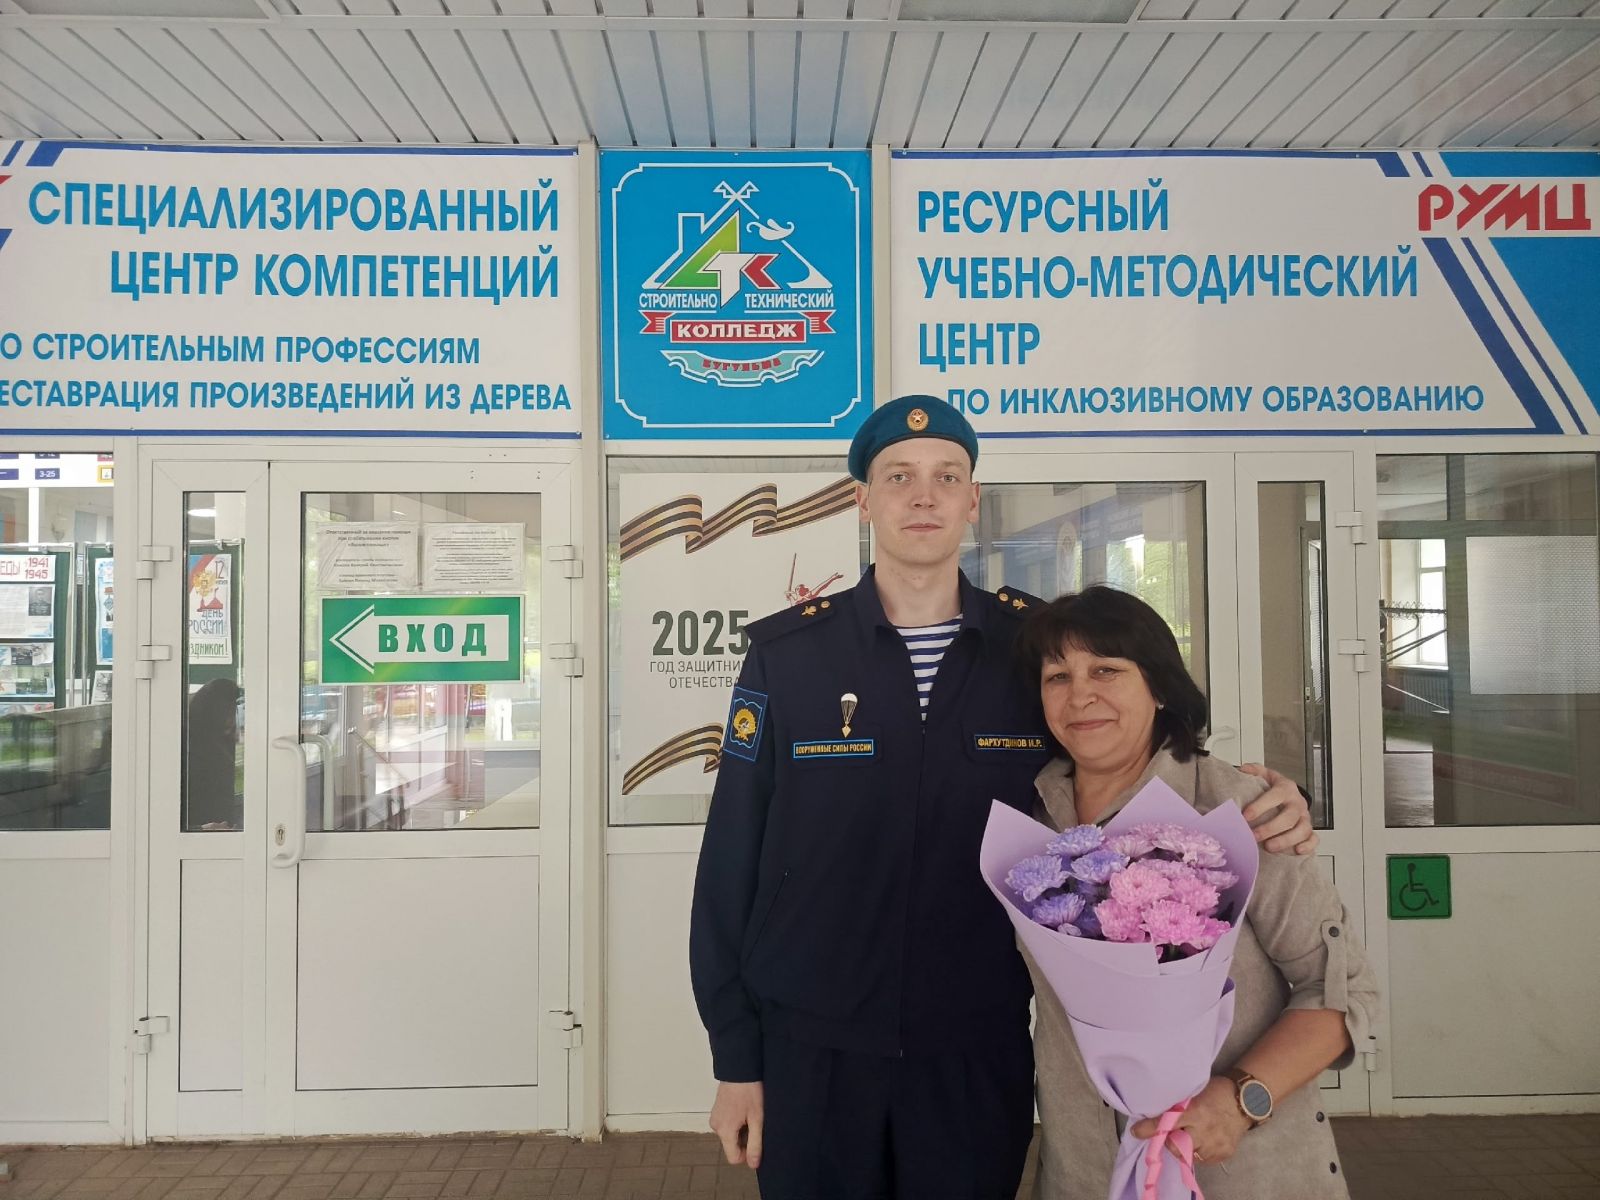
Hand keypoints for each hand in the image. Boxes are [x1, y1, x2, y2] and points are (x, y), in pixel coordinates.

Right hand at [709, 1080, 764, 1167]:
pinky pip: (726, 1125)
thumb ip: (755, 1144)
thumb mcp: (757, 1119)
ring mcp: (715, 1118)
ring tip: (749, 1113)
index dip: (747, 1153)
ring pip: (729, 1135)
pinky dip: (735, 1122)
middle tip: (754, 1121)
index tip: (756, 1139)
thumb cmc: (749, 1091)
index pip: (734, 1158)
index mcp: (724, 1131)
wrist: (739, 1068)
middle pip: (731, 1146)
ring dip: (740, 1130)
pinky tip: (743, 1108)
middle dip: (744, 1139)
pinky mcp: (716, 1111)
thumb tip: (753, 1164)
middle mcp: (716, 1127)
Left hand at [1131, 1076, 1251, 1166]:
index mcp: (1196, 1111)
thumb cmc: (1216, 1091)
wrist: (1246, 1100)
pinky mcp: (1224, 1154)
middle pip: (1176, 1147)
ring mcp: (1216, 1145)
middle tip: (1170, 1133)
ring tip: (1190, 1134)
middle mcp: (1206, 1130)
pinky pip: (1203, 1159)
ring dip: (1184, 1147)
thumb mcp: (1194, 1092)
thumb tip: (1154, 1111)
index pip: (1167, 1123)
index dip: (1149, 1128)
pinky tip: (1203, 1139)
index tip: (1136, 1131)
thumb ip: (1177, 1104)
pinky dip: (1199, 1151)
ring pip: (1189, 1156)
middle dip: (1169, 1142)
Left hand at [1238, 764, 1317, 854]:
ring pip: (1302, 830)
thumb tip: (1243, 769)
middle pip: (1289, 817)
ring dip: (1286, 840)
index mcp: (1286, 788)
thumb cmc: (1276, 789)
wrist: (1290, 795)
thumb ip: (1255, 771)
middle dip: (1271, 828)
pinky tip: (1296, 851)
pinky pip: (1314, 839)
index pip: (1275, 796)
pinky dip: (1308, 845)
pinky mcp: (1310, 830)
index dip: (1260, 806)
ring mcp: (1305, 817)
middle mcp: (1297, 803)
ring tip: (1269, 847)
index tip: (1246, 815)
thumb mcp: (1265, 775)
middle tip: (1254, 835)